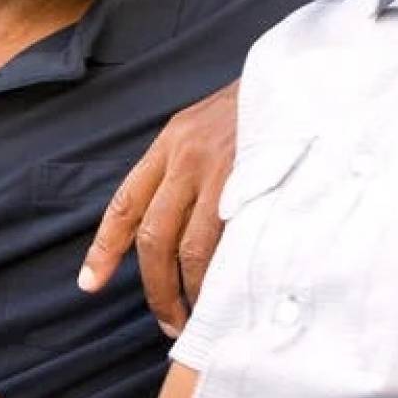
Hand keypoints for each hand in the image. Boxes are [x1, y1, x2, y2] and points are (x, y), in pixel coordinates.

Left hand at [79, 79, 238, 337]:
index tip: (90, 284)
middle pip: (153, 237)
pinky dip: (226, 275)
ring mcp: (221, 170)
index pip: (125, 203)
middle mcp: (187, 155)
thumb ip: (187, 168)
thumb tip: (174, 229)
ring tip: (200, 315)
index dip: (104, 248)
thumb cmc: (261, 108)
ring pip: (191, 249)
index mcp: (171, 141)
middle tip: (169, 320)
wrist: (307, 77)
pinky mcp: (256, 184)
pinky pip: (231, 243)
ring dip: (191, 290)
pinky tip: (231, 292)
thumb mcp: (210, 124)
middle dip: (156, 288)